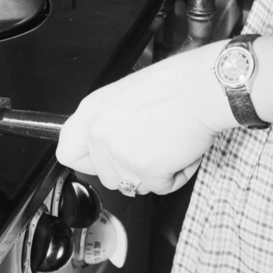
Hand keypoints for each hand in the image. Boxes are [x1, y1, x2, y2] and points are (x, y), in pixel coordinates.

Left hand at [56, 42, 236, 193]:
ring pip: (132, 185)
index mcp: (91, 112)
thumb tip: (105, 146)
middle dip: (131, 168)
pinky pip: (161, 187)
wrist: (204, 86)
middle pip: (106, 176)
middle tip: (153, 145)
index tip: (102, 161)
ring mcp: (120, 154)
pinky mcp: (146, 169)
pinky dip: (176, 176)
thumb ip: (107, 123)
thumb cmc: (174, 86)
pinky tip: (181, 151)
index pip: (68, 153)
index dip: (89, 162)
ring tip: (168, 145)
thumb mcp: (122, 97)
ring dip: (154, 174)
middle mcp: (99, 133)